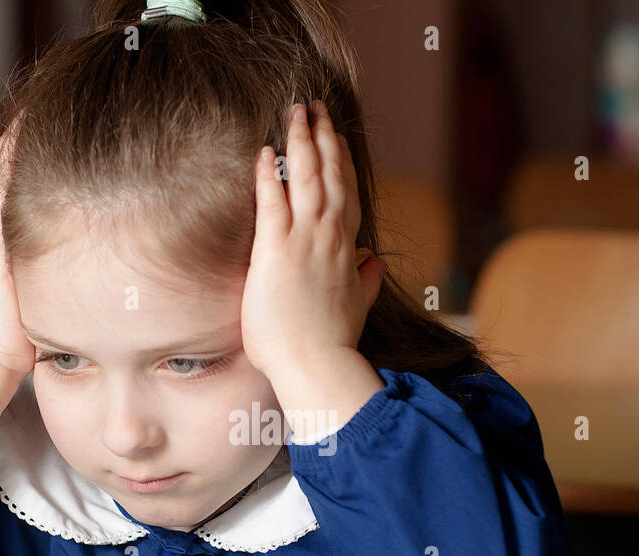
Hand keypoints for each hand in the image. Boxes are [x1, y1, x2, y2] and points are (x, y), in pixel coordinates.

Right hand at [0, 119, 35, 377]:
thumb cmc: (21, 331)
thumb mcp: (38, 285)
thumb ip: (52, 263)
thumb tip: (89, 251)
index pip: (2, 180)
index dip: (19, 152)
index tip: (43, 126)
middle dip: (15, 137)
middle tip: (37, 106)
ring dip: (10, 143)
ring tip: (31, 113)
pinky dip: (4, 167)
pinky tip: (20, 145)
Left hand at [241, 101, 387, 380]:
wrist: (316, 364)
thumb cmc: (331, 342)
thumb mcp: (357, 307)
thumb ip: (366, 282)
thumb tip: (373, 264)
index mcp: (348, 250)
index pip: (347, 195)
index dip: (341, 163)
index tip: (337, 138)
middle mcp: (329, 237)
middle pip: (329, 175)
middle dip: (323, 138)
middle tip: (315, 108)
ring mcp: (304, 241)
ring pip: (306, 179)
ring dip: (301, 142)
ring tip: (296, 112)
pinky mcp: (276, 251)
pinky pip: (272, 203)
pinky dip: (269, 175)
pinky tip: (264, 152)